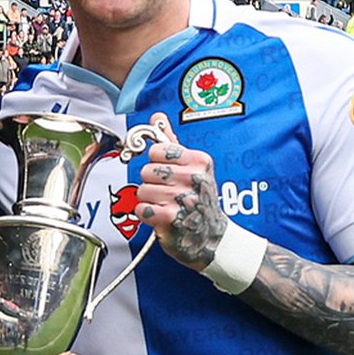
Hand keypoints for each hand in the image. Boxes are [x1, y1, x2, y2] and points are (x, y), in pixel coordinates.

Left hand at [134, 113, 227, 270]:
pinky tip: (160, 216)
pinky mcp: (172, 219)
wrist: (211, 237)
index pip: (157, 150)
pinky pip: (141, 209)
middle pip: (146, 170)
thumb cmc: (199, 200)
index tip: (166, 171)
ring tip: (166, 205)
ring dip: (149, 200)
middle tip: (167, 192)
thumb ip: (172, 141)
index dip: (156, 162)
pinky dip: (146, 214)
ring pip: (142, 190)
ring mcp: (184, 199)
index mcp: (199, 161)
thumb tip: (157, 117)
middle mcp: (194, 178)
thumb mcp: (192, 167)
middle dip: (151, 182)